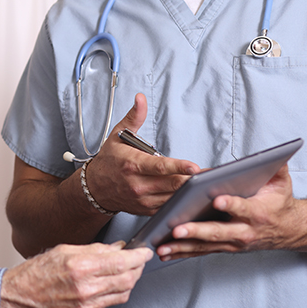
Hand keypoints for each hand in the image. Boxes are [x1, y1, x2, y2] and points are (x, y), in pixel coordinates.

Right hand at [0, 242, 152, 307]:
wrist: (19, 297)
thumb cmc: (37, 271)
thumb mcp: (65, 250)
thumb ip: (95, 249)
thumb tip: (118, 248)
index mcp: (80, 267)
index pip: (121, 262)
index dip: (138, 256)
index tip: (144, 251)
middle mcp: (86, 288)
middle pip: (127, 279)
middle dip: (138, 268)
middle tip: (138, 260)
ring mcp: (87, 306)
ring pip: (122, 294)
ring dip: (129, 281)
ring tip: (126, 271)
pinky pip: (109, 304)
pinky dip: (114, 292)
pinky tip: (108, 283)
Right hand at [85, 94, 199, 214]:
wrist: (95, 187)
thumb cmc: (109, 161)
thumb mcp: (118, 136)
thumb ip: (134, 117)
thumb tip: (140, 98)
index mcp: (132, 164)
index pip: (159, 167)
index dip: (178, 167)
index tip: (194, 166)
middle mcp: (137, 184)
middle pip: (171, 184)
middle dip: (192, 180)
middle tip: (211, 175)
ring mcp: (142, 199)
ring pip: (173, 197)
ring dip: (190, 191)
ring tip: (207, 184)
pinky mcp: (147, 209)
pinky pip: (169, 207)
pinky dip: (182, 202)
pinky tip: (193, 196)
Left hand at [155, 165, 305, 259]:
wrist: (289, 230)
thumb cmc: (279, 204)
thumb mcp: (282, 184)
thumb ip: (276, 168)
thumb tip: (272, 155)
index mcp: (257, 213)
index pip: (242, 208)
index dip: (231, 205)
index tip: (216, 200)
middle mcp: (244, 231)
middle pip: (218, 231)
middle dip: (196, 231)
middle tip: (178, 229)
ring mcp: (233, 242)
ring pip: (205, 245)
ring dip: (183, 246)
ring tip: (162, 246)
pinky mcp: (224, 247)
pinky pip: (201, 251)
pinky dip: (183, 253)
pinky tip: (165, 253)